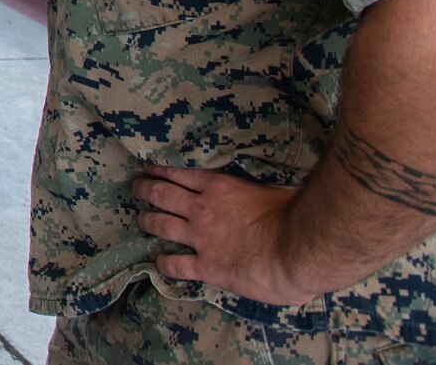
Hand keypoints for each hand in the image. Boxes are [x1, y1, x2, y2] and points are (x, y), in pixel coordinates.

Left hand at [134, 165, 315, 305]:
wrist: (299, 251)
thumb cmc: (295, 217)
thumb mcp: (272, 190)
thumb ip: (257, 190)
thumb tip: (264, 189)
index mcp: (219, 187)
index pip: (179, 172)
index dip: (159, 169)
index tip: (148, 167)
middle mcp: (202, 209)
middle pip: (161, 194)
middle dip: (145, 189)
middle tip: (136, 188)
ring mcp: (201, 238)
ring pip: (160, 224)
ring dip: (147, 220)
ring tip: (141, 218)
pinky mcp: (206, 267)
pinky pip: (176, 264)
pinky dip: (163, 262)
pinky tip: (158, 261)